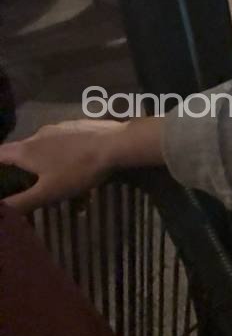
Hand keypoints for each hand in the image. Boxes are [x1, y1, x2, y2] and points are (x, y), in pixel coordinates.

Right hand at [0, 120, 128, 213]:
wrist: (115, 144)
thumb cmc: (78, 170)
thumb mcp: (48, 192)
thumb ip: (21, 202)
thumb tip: (1, 209)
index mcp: (25, 150)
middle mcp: (37, 134)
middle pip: (20, 151)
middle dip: (21, 168)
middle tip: (27, 183)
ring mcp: (58, 128)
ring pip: (45, 147)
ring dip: (47, 164)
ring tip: (60, 182)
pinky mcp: (76, 126)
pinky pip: (63, 142)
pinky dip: (64, 155)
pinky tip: (78, 168)